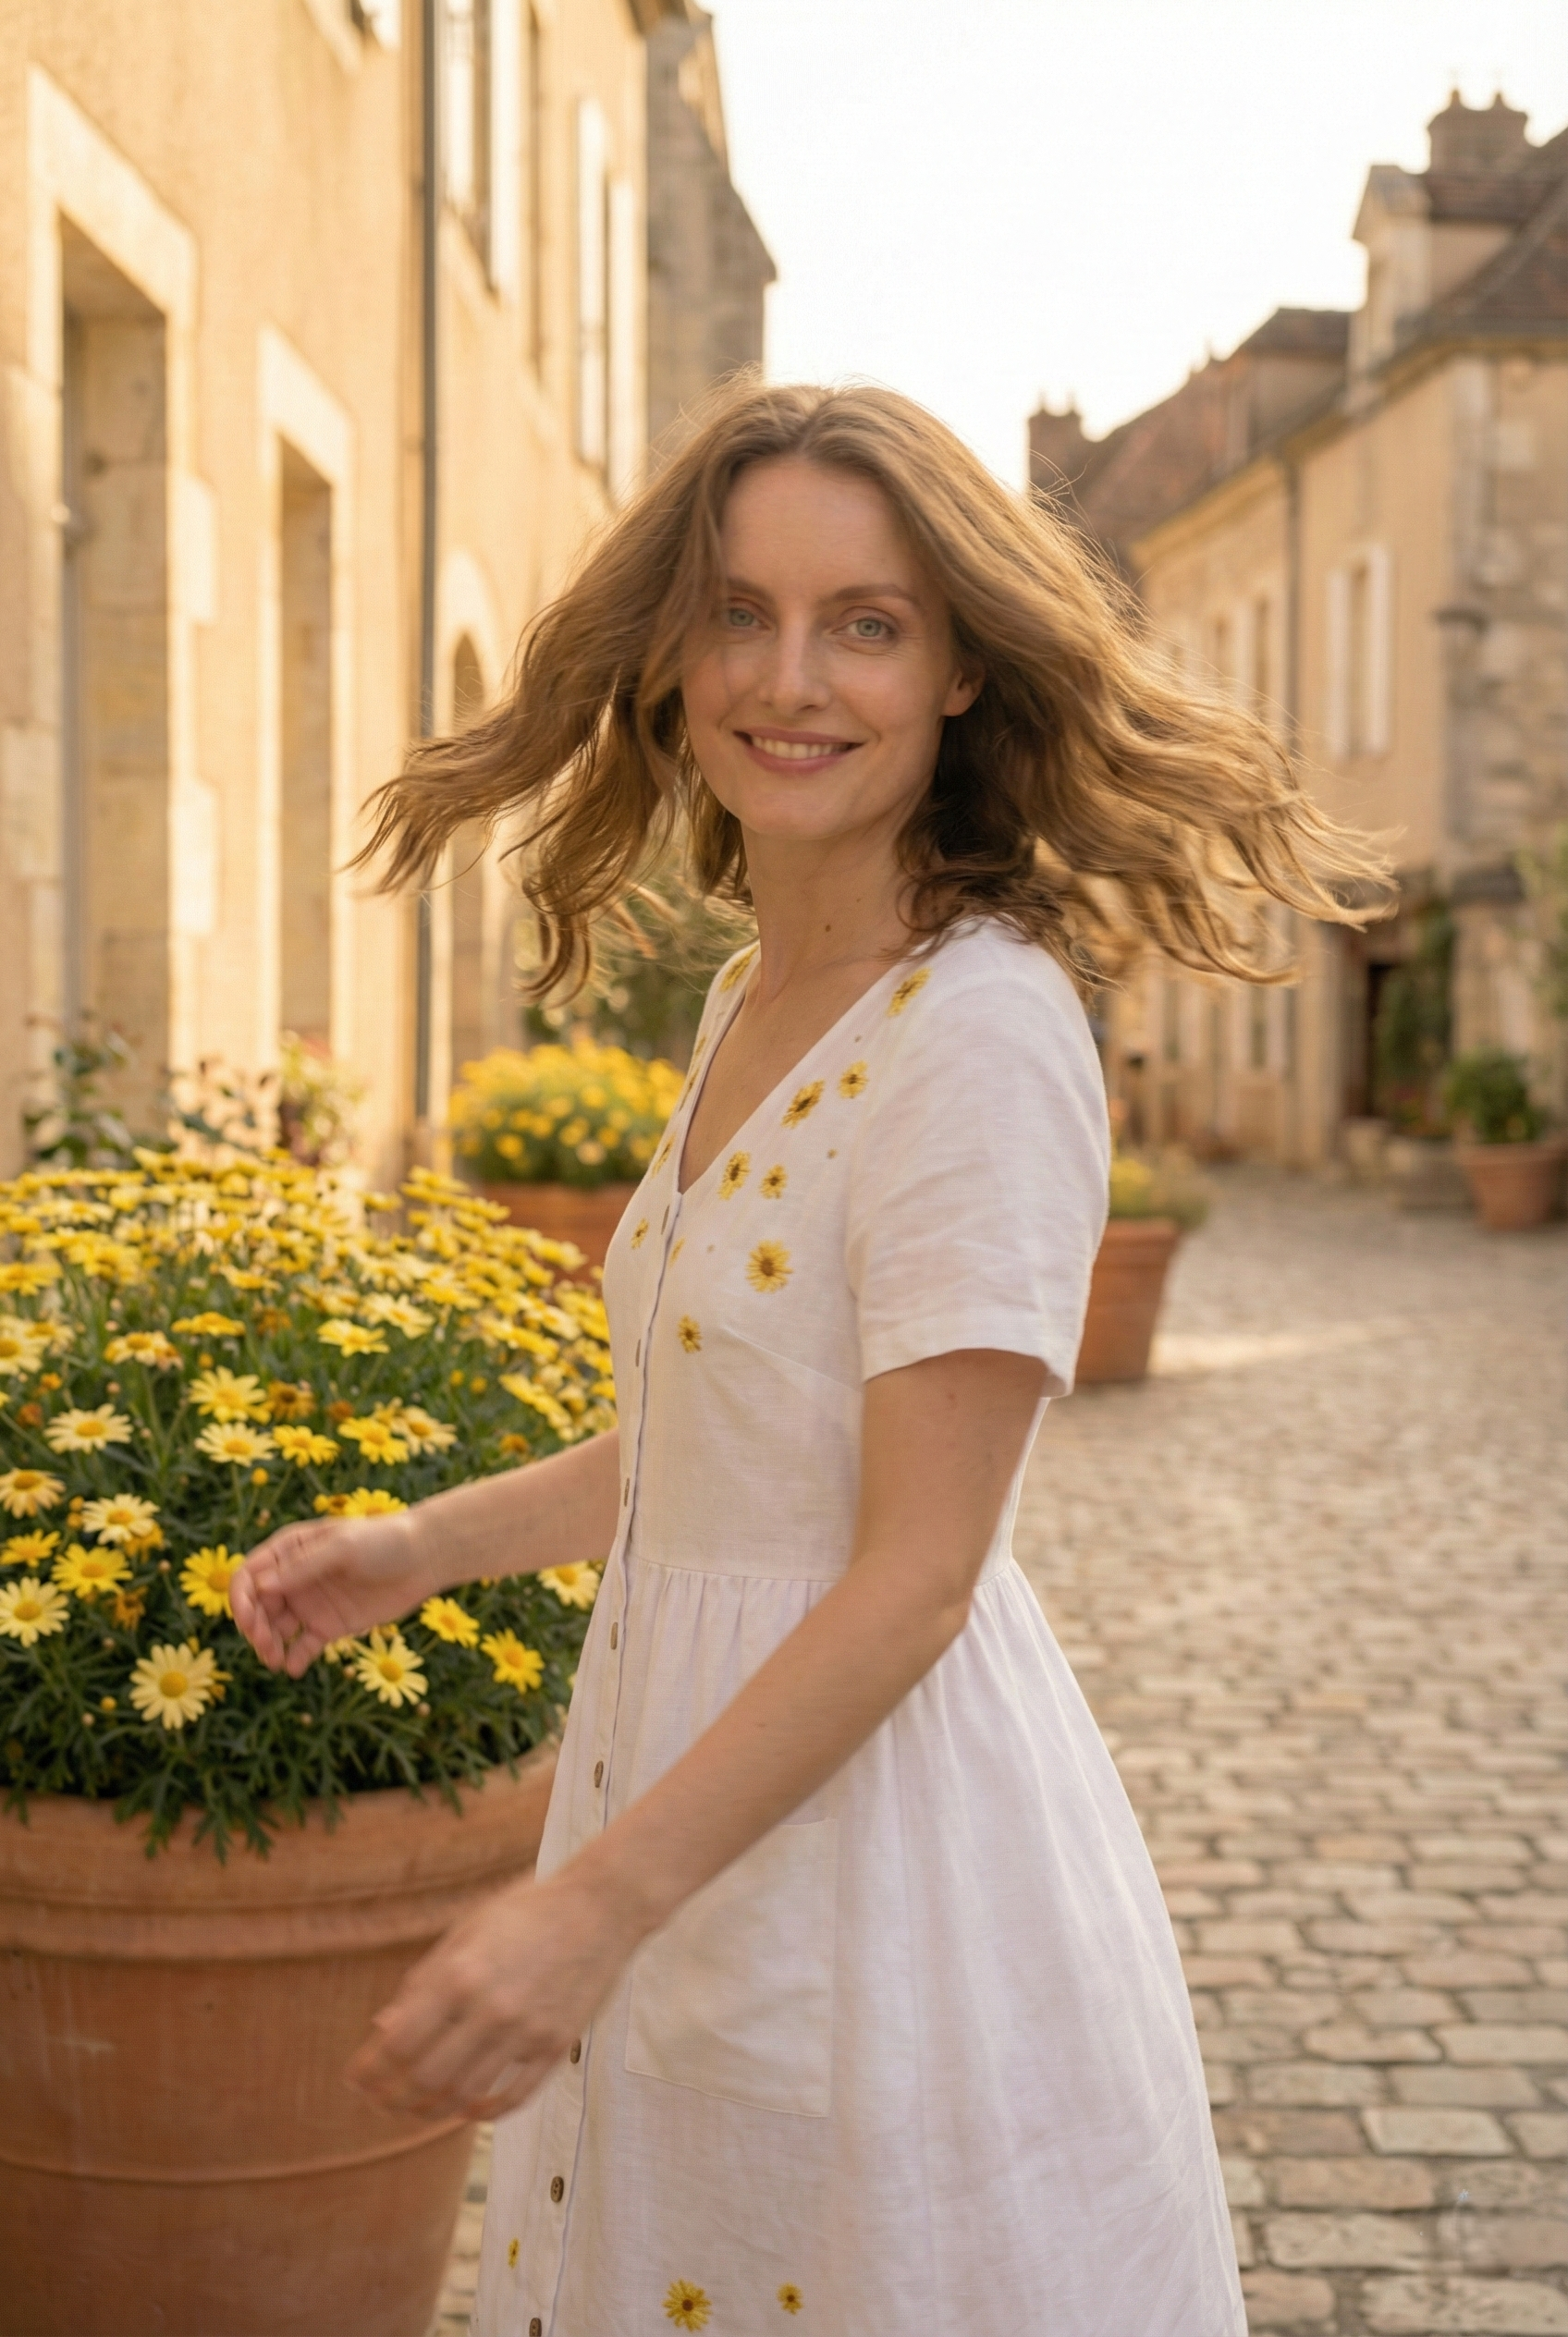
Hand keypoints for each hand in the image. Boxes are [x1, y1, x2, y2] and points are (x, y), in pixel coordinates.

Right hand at [232, 1509, 431, 1675]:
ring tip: (275, 1660)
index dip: (241, 1599)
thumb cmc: (384, 1541)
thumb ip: (303, 1567)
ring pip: (275, 1629)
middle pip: (257, 1606)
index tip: (249, 1620)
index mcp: (290, 1550)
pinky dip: (294, 1659)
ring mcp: (310, 1603)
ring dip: (268, 1646)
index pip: (250, 1575)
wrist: (425, 1558)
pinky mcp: (329, 1626)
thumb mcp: (343, 1548)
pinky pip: (303, 1647)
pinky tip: (293, 1668)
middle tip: (264, 1644)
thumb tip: (260, 1586)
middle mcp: (294, 1577)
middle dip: (253, 1627)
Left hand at [345, 1867, 637, 2121]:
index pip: (398, 2042)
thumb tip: (384, 2028)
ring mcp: (525, 2030)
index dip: (369, 2069)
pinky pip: (514, 2097)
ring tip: (418, 2109)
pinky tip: (470, 2109)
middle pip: (425, 2078)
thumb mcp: (468, 1929)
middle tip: (381, 2101)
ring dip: (433, 2110)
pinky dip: (484, 2112)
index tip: (355, 2081)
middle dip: (393, 2098)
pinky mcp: (556, 2045)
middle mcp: (488, 2008)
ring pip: (465, 2095)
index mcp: (460, 1973)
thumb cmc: (528, 1910)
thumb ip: (425, 1979)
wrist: (601, 1907)